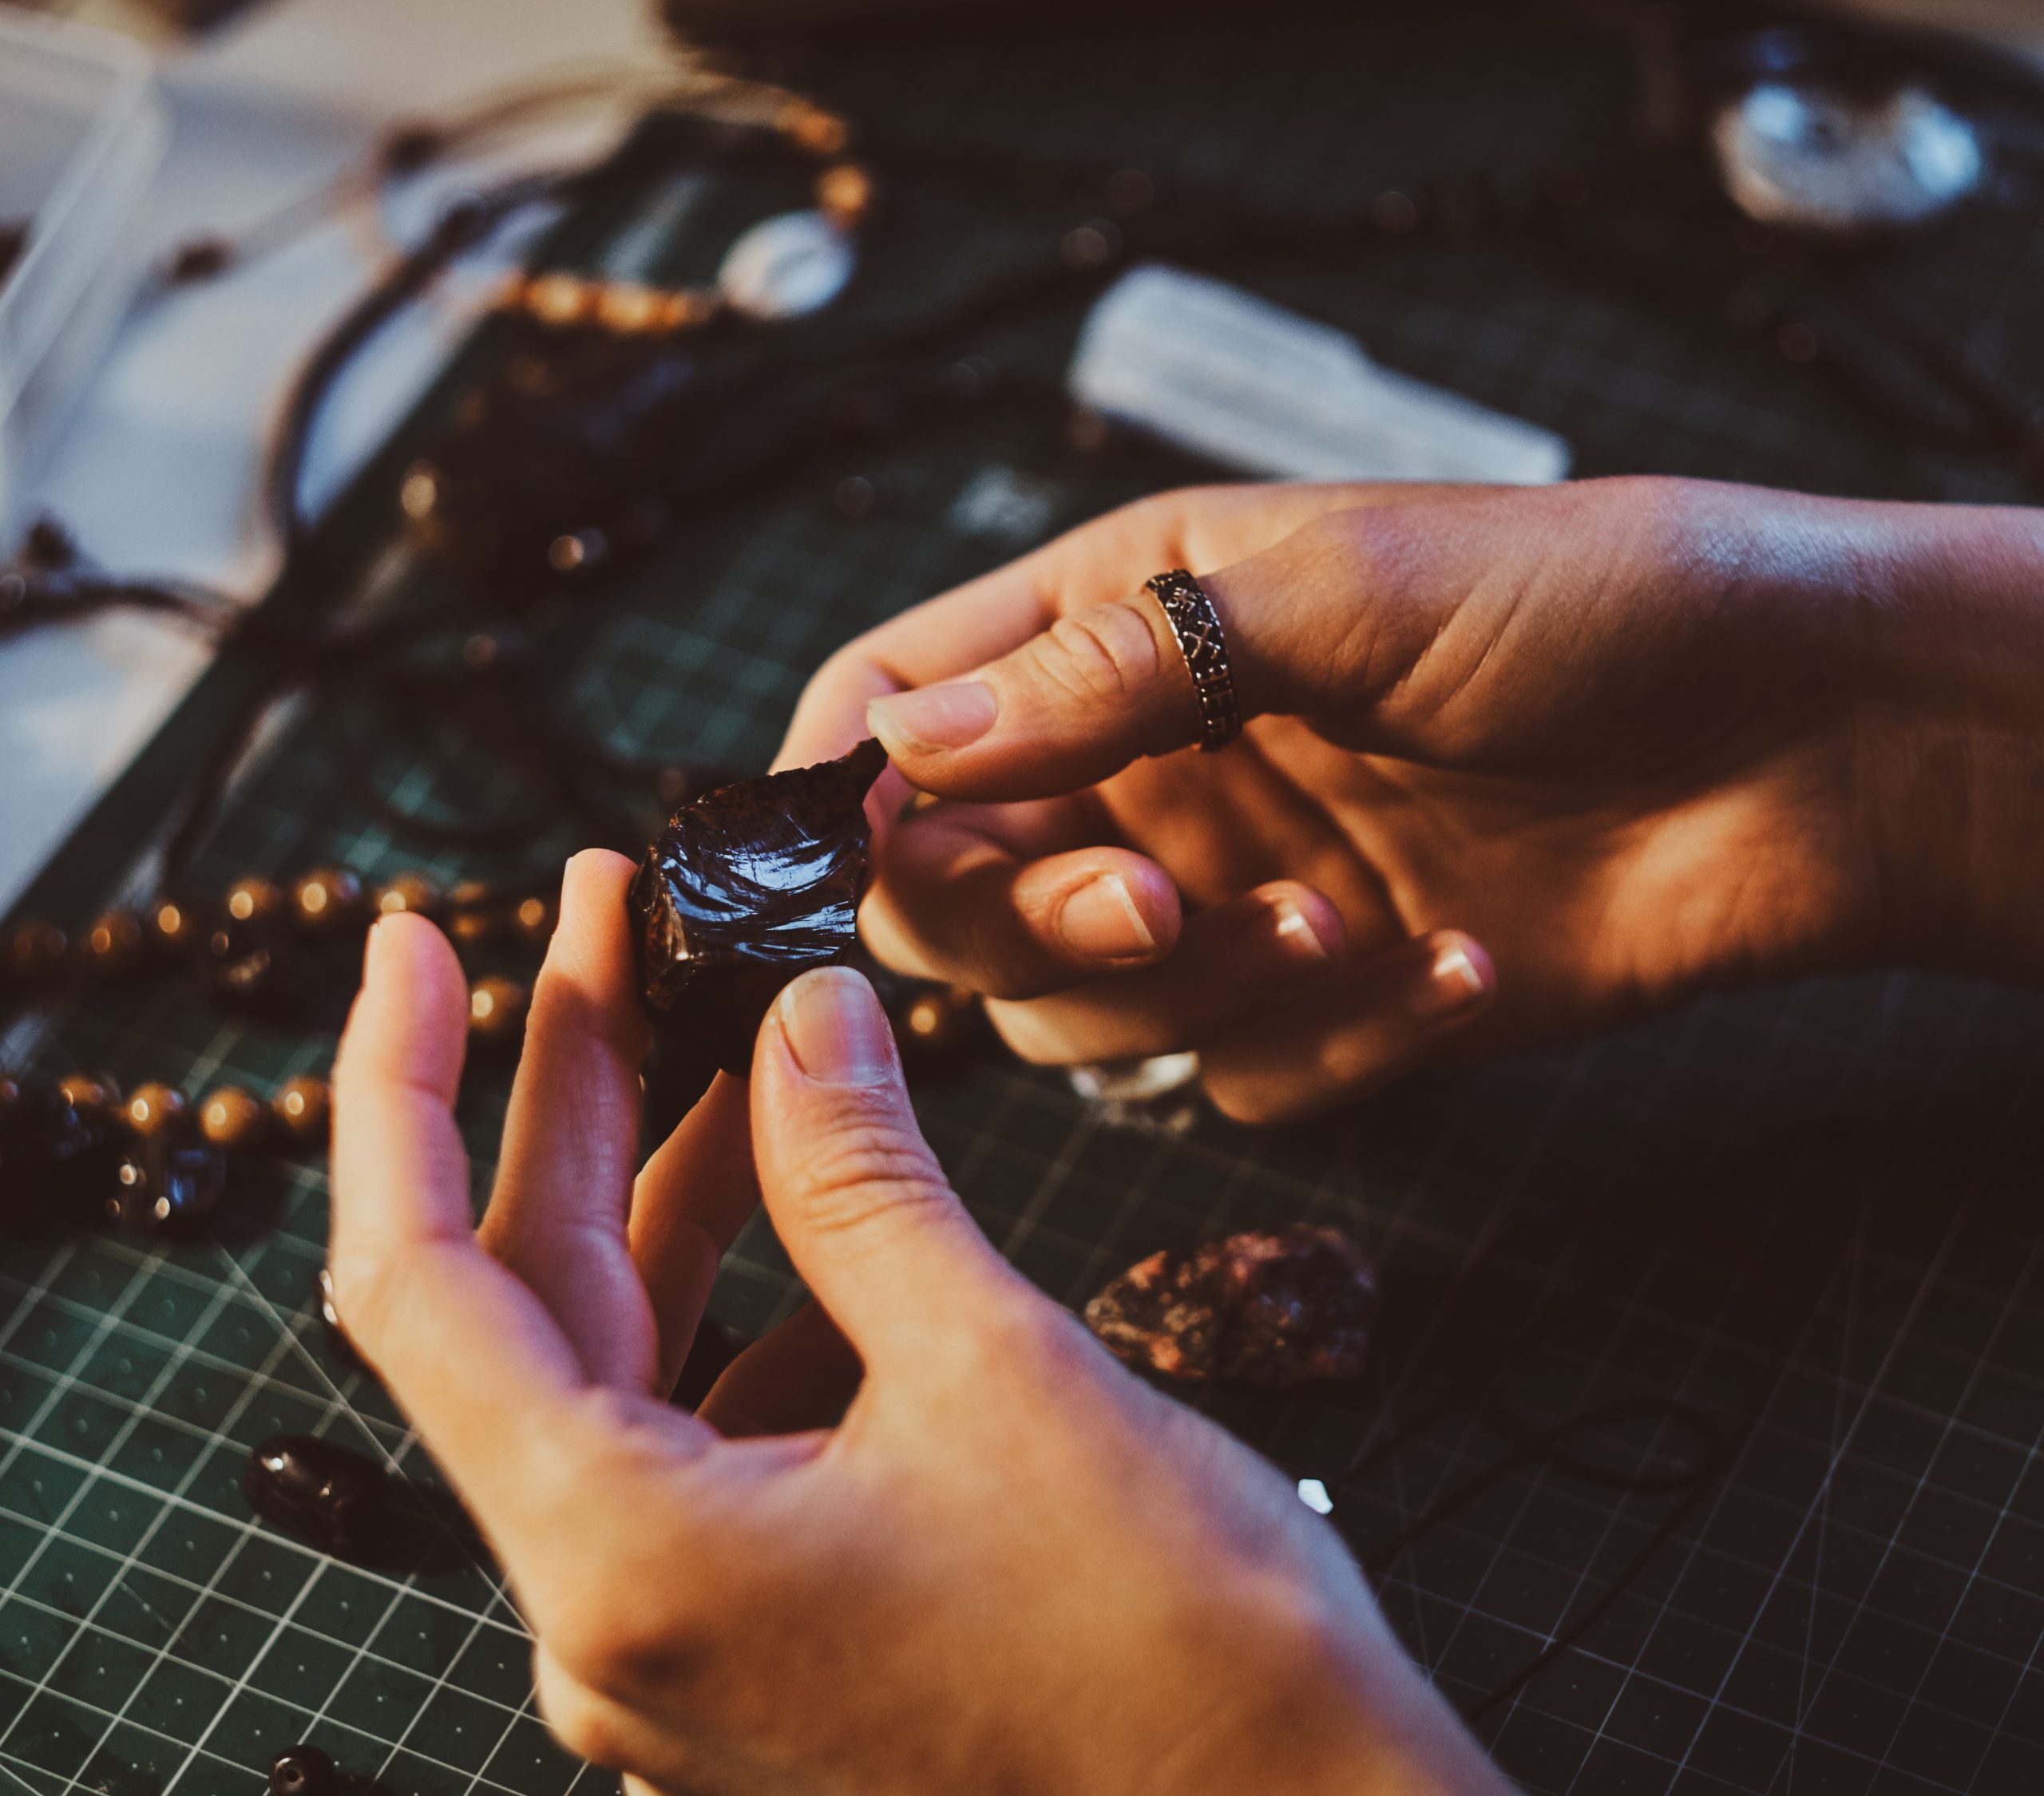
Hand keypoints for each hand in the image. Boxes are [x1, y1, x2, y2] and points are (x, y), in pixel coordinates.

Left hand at [329, 859, 1506, 1795]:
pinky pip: (712, 1411)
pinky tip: (818, 1179)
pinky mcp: (768, 1622)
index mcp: (627, 1558)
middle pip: (535, 1297)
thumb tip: (798, 1011)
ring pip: (627, 1347)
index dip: (396, 1091)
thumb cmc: (1170, 1649)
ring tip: (731, 1009)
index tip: (414, 941)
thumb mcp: (995, 1364)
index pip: (421, 1287)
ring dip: (676, 1171)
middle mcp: (618, 1613)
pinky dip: (753, 1277)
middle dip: (578, 1087)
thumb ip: (861, 1177)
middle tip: (610, 911)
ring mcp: (691, 1629)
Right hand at [782, 477, 2043, 1120]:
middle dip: (1028, 917)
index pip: (905, 707)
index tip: (845, 851)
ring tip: (1344, 918)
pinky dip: (1333, 1043)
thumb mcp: (1327, 584)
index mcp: (1124, 630)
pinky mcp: (1327, 1007)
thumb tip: (899, 742)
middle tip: (1153, 893)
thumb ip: (1105, 667)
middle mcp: (1151, 773)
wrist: (1804, 739)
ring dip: (1190, 988)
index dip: (849, 782)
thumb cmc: (1579, 601)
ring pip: (1082, 1017)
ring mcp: (1232, 897)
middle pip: (958, 899)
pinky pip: (1243, 1080)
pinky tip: (1458, 958)